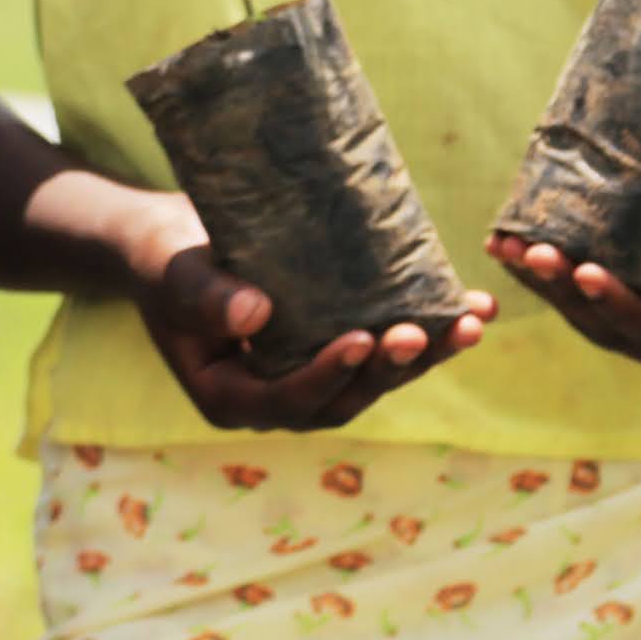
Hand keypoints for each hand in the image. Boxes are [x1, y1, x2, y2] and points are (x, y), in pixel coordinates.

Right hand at [118, 198, 487, 431]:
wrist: (177, 240)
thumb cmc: (163, 257)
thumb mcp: (176, 273)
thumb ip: (207, 296)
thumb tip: (254, 318)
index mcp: (230, 396)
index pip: (286, 399)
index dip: (325, 375)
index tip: (360, 339)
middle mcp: (277, 394)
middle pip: (343, 398)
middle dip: (387, 370)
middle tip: (420, 333)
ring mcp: (312, 370)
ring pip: (377, 377)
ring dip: (426, 355)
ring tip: (470, 323)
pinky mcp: (339, 339)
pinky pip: (389, 344)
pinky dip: (433, 328)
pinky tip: (477, 306)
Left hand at [491, 154, 640, 380]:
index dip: (622, 306)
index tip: (586, 270)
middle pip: (616, 332)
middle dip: (568, 295)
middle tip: (533, 252)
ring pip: (590, 322)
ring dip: (546, 289)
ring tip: (509, 248)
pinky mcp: (627, 315)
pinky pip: (582, 305)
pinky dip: (546, 280)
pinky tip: (510, 251)